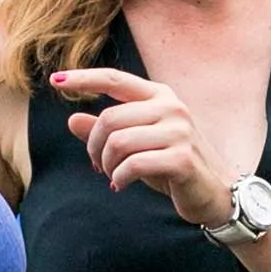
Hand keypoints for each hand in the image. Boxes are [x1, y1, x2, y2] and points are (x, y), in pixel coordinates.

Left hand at [51, 68, 235, 228]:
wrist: (215, 193)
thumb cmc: (173, 165)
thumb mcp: (137, 145)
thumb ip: (108, 131)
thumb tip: (72, 120)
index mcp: (160, 96)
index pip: (115, 79)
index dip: (84, 78)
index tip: (56, 80)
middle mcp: (172, 107)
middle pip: (109, 118)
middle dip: (94, 146)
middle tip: (97, 165)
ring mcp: (179, 131)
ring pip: (118, 142)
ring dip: (106, 164)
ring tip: (112, 175)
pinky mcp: (182, 158)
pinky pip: (133, 165)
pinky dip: (119, 178)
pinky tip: (121, 184)